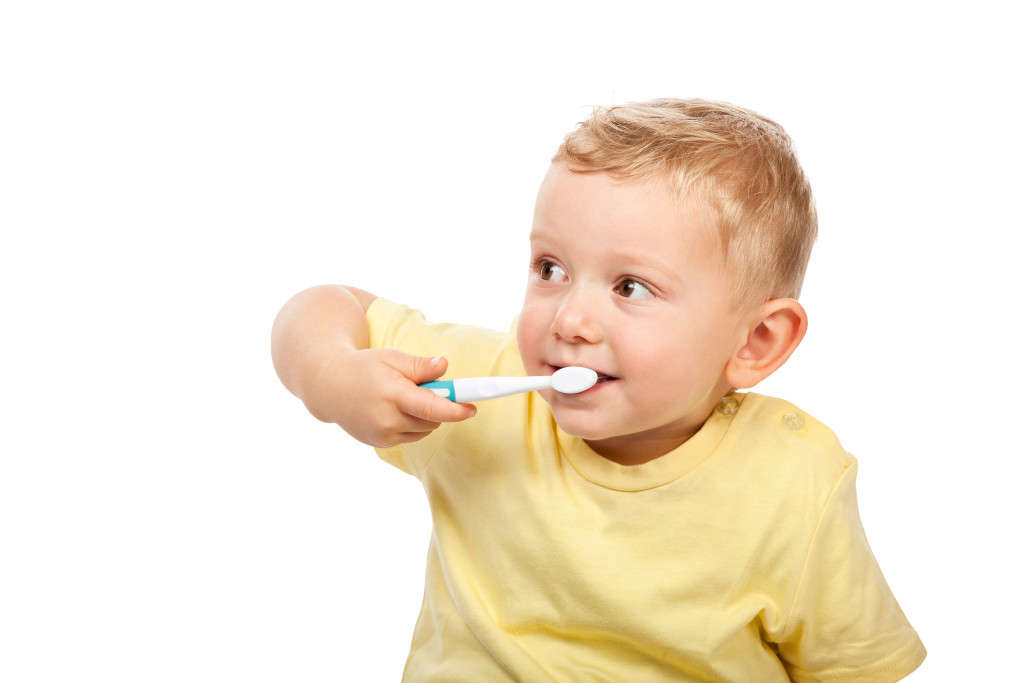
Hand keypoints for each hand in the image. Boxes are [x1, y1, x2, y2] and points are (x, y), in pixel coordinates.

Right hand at [306, 349, 476, 447]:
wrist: (330, 387)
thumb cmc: (364, 368)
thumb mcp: (391, 358)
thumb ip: (420, 366)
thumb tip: (444, 367)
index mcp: (391, 394)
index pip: (430, 407)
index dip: (455, 409)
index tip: (472, 408)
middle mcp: (386, 419)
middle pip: (432, 419)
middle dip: (439, 405)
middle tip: (428, 387)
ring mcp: (382, 435)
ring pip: (424, 429)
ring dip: (426, 415)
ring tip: (406, 396)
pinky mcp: (381, 444)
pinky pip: (411, 436)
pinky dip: (412, 424)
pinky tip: (395, 409)